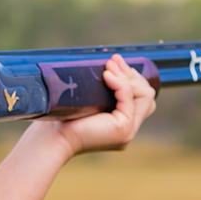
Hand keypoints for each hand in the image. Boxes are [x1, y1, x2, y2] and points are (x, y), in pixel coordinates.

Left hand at [33, 54, 157, 157]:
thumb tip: (112, 64)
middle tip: (112, 61)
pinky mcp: (122, 128)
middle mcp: (128, 129)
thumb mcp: (87, 101)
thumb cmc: (61, 119)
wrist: (53, 138)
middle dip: (132, 74)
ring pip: (145, 96)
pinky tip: (107, 75)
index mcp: (120, 124)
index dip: (131, 78)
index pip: (142, 98)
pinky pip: (129, 98)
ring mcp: (128, 130)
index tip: (114, 63)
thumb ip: (102, 91)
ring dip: (127, 76)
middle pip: (147, 95)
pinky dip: (120, 83)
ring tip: (108, 67)